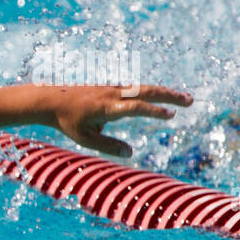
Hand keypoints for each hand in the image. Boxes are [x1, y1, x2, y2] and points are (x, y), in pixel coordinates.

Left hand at [40, 83, 192, 156]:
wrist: (50, 99)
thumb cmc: (67, 121)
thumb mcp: (85, 139)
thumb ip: (108, 146)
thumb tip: (131, 153)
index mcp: (106, 107)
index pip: (135, 108)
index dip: (154, 111)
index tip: (171, 116)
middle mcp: (112, 94)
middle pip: (146, 91)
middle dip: (169, 96)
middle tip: (190, 101)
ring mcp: (112, 88)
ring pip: (143, 88)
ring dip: (164, 93)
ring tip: (183, 99)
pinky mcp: (111, 86)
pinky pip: (135, 88)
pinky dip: (151, 91)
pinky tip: (163, 97)